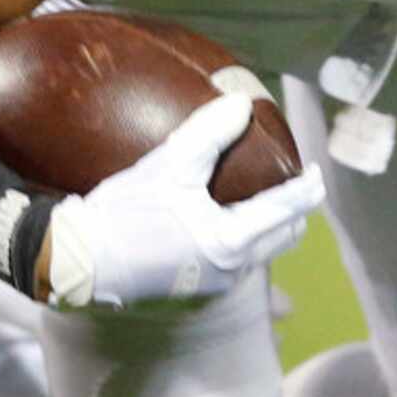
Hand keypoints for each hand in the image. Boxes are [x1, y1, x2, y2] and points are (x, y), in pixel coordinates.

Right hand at [45, 93, 324, 307]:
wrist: (78, 261)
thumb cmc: (123, 214)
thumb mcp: (169, 166)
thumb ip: (210, 134)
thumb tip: (241, 104)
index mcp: (232, 241)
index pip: (288, 211)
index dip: (308, 189)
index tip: (317, 173)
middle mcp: (232, 270)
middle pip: (283, 237)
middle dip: (294, 211)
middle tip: (292, 183)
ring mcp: (214, 286)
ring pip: (260, 253)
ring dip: (268, 228)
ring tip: (259, 199)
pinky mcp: (194, 291)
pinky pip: (235, 265)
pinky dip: (242, 241)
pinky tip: (225, 223)